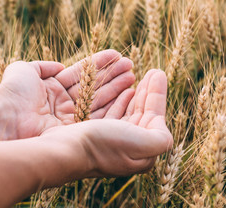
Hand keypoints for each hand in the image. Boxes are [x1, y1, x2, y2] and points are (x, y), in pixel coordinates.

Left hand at [0, 50, 134, 138]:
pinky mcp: (76, 130)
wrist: (5, 119)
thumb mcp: (25, 70)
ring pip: (98, 99)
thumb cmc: (12, 92)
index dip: (98, 65)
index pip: (80, 74)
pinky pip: (98, 114)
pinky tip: (127, 92)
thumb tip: (58, 66)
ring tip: (133, 74)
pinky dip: (113, 104)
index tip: (116, 55)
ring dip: (116, 87)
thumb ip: (43, 66)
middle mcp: (63, 104)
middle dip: (111, 76)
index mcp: (52, 89)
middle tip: (131, 65)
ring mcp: (69, 118)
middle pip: (92, 87)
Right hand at [41, 70, 172, 176]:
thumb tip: (159, 121)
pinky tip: (125, 91)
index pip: (153, 117)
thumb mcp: (144, 145)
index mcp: (141, 152)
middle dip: (147, 92)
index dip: (157, 95)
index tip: (157, 73)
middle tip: (152, 72)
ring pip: (126, 112)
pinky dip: (119, 100)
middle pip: (141, 114)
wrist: (65, 152)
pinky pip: (111, 113)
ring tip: (136, 76)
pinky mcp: (93, 133)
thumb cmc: (105, 146)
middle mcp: (126, 147)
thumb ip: (160, 136)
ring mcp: (109, 140)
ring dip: (134, 93)